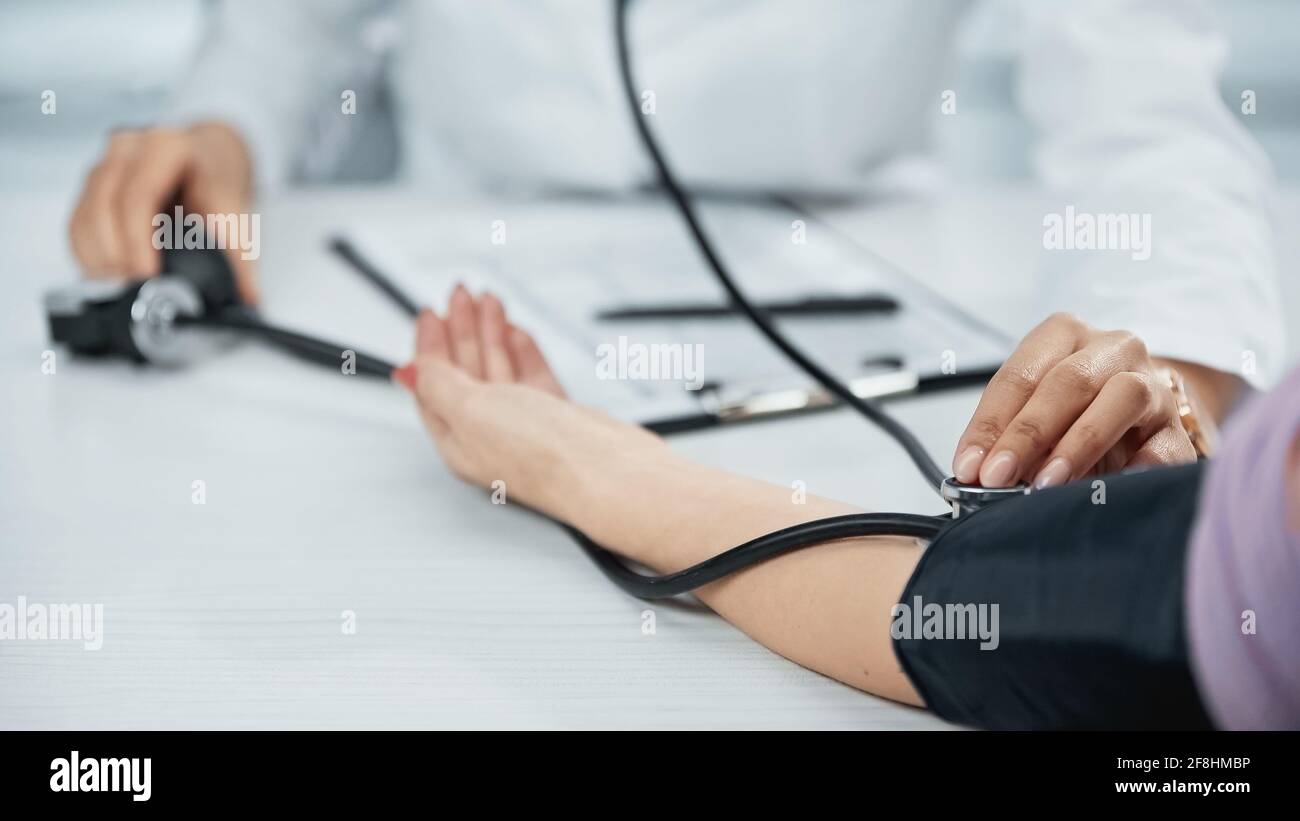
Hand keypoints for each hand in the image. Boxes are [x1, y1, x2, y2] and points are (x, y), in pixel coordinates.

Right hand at [68, 122, 259, 302]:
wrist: (207, 154)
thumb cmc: (218, 178)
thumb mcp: (236, 212)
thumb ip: (239, 257)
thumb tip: (246, 299)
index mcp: (167, 146)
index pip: (139, 197)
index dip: (138, 242)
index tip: (146, 277)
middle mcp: (128, 148)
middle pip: (104, 206)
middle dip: (116, 255)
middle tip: (134, 289)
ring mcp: (105, 162)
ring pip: (84, 216)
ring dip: (98, 257)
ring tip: (122, 287)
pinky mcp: (91, 184)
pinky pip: (77, 222)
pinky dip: (88, 253)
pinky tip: (108, 275)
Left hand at [396, 285, 664, 513]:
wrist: (605, 471)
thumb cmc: (541, 455)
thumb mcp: (469, 410)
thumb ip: (437, 385)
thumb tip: (408, 372)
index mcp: (457, 440)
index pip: (433, 384)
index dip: (429, 345)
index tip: (430, 313)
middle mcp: (489, 434)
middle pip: (465, 371)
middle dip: (461, 329)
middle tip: (460, 295)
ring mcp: (525, 424)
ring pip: (500, 369)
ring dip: (490, 331)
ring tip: (488, 300)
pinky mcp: (558, 418)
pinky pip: (532, 377)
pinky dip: (522, 351)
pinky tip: (516, 332)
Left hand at [952, 312, 1196, 488]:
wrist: (1139, 418)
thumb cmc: (1071, 413)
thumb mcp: (1031, 413)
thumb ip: (1004, 435)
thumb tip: (976, 472)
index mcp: (1065, 335)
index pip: (1021, 375)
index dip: (990, 423)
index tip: (970, 466)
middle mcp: (1114, 349)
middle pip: (1069, 382)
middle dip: (1027, 434)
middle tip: (998, 477)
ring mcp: (1154, 385)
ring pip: (1123, 397)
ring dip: (1078, 444)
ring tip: (1045, 484)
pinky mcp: (1179, 429)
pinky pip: (1163, 446)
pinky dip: (1136, 470)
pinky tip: (1108, 492)